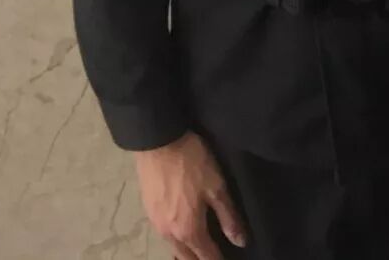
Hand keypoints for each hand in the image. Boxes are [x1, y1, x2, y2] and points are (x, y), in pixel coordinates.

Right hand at [134, 129, 248, 258]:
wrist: (157, 141)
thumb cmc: (191, 162)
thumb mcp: (216, 186)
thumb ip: (228, 216)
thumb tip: (240, 242)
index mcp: (189, 230)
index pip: (207, 257)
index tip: (229, 259)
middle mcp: (170, 233)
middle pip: (186, 258)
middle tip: (213, 256)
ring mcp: (155, 223)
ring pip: (174, 247)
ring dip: (187, 252)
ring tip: (199, 247)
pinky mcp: (148, 210)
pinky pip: (164, 234)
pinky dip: (176, 239)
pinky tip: (182, 229)